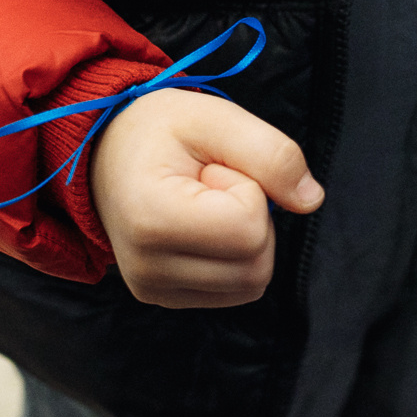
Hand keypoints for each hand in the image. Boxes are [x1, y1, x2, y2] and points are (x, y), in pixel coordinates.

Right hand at [89, 87, 321, 308]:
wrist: (105, 153)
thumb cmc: (158, 130)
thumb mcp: (215, 118)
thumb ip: (272, 153)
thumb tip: (311, 200)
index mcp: (153, 220)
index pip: (250, 229)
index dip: (249, 190)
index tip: (212, 169)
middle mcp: (147, 268)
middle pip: (256, 266)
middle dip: (252, 219)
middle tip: (211, 186)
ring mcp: (153, 290)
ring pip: (251, 284)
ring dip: (245, 240)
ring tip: (205, 205)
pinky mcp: (162, 299)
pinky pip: (233, 291)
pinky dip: (234, 259)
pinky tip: (201, 227)